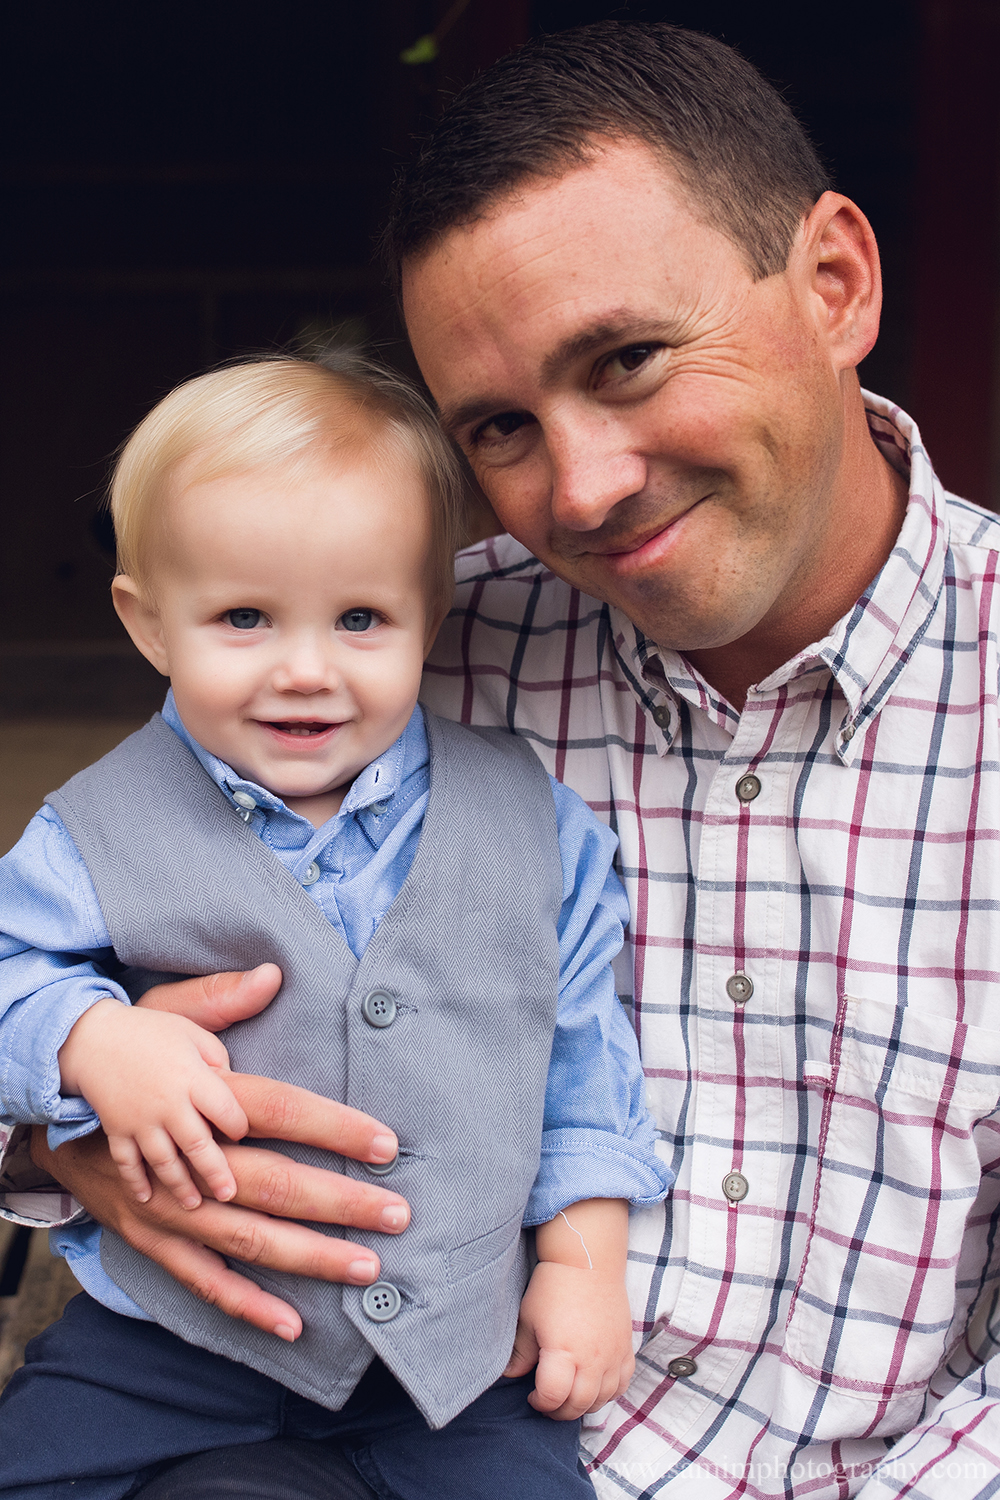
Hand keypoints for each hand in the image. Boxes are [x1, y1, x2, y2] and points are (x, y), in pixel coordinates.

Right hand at [33, 967, 410, 1341]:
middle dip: (342, 1201)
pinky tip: (293, 1323)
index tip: (387, 1143)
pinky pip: (204, 1280)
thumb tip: (274, 972)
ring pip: (248, 1237)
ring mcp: (172, 1208)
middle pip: (275, 1183)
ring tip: (369, 1266)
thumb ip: (222, 999)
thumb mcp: (166, 1013)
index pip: (280, 1111)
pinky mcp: (156, 1241)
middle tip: (400, 1213)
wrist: (58, 1114)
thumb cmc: (131, 1058)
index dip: (335, 1127)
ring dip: (311, 1255)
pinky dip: (247, 1304)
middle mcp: (192, 1160)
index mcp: (205, 1099)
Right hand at [58, 999, 248, 1208]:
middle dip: (215, 1172)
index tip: (241, 1134)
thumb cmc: (151, 1032)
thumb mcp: (192, 1033)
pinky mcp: (117, 1130)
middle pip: (197, 1144)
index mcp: (192, 1077)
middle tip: (230, 1194)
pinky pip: (127, 1162)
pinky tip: (146, 1199)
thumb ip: (218, 1059)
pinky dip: (135, 1182)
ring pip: (164, 1161)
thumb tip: (236, 1086)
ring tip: (195, 1205)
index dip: (238, 1126)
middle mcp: (168, 1103)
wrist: (92, 1037)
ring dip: (180, 1185)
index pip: (225, 1110)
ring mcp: (140, 1120)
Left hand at [504, 1260, 634, 1419]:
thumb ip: (520, 1353)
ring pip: (602, 1400)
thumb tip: (509, 1376)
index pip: (553, 1397)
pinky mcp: (625, 1348)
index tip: (532, 1395)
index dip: (540, 1403)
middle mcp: (592, 1359)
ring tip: (569, 1393)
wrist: (588, 1261)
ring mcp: (613, 1355)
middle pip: (578, 1405)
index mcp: (564, 1352)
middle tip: (548, 1401)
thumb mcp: (528, 1319)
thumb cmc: (553, 1287)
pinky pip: (622, 1384)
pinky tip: (594, 1385)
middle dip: (559, 1410)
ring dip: (584, 1405)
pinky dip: (608, 1392)